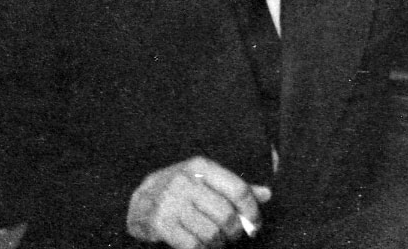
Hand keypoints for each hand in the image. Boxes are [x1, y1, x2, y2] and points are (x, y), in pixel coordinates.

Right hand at [126, 155, 271, 247]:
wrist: (140, 201)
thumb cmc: (182, 190)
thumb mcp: (206, 181)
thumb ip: (235, 188)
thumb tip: (267, 194)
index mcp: (201, 167)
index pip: (238, 189)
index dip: (251, 211)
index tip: (255, 225)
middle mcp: (185, 181)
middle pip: (226, 214)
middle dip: (234, 231)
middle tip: (232, 237)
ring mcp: (170, 202)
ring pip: (211, 233)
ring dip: (218, 244)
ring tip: (216, 241)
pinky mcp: (159, 223)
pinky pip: (193, 245)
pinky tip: (201, 246)